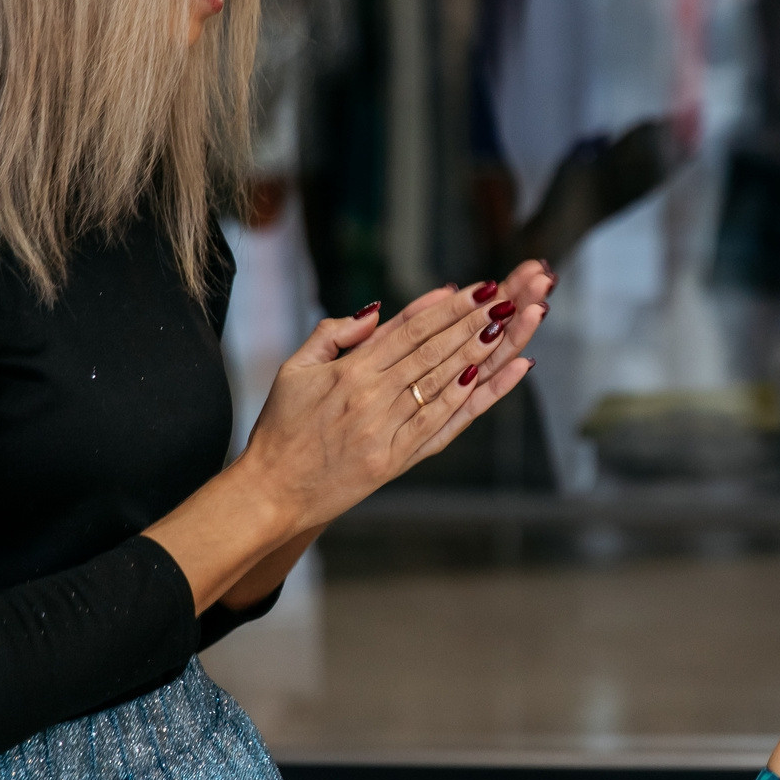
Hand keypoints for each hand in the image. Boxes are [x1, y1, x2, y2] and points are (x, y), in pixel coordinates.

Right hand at [239, 259, 555, 534]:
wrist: (271, 492)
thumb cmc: (281, 429)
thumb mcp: (293, 370)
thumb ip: (332, 334)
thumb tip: (375, 310)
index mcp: (349, 371)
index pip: (407, 330)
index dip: (443, 307)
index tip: (473, 287)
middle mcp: (371, 396)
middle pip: (432, 350)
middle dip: (472, 320)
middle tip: (505, 295)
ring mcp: (386, 429)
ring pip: (441, 381)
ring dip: (479, 350)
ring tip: (508, 323)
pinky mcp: (396, 460)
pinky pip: (440, 423)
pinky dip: (468, 398)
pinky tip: (492, 375)